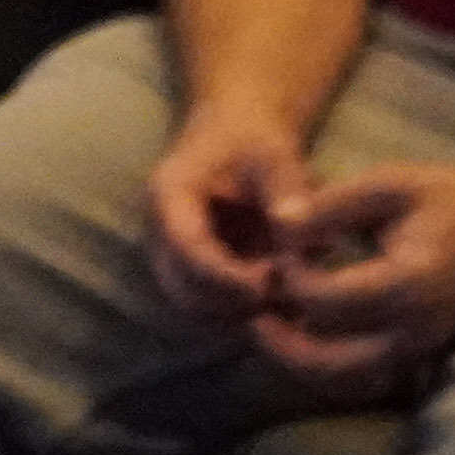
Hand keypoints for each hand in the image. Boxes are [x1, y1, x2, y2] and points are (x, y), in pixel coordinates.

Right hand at [139, 102, 320, 330]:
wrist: (237, 138)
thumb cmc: (254, 143)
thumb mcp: (276, 156)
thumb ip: (287, 192)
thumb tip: (294, 233)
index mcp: (169, 195)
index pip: (186, 249)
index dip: (226, 277)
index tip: (270, 284)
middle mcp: (160, 233)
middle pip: (183, 290)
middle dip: (234, 303)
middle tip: (283, 295)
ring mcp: (173, 257)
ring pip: (196, 309)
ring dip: (240, 315)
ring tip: (286, 298)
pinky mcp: (192, 274)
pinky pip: (211, 311)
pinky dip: (244, 315)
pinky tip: (281, 301)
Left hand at [253, 159, 454, 391]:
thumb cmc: (452, 196)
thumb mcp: (387, 184)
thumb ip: (328, 206)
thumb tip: (276, 224)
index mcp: (408, 285)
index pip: (323, 302)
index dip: (286, 278)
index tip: (276, 249)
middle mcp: (418, 330)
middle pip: (330, 364)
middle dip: (282, 343)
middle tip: (251, 312)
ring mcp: (425, 349)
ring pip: (348, 382)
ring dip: (303, 363)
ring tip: (270, 327)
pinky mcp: (426, 354)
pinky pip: (369, 378)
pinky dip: (332, 368)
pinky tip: (306, 335)